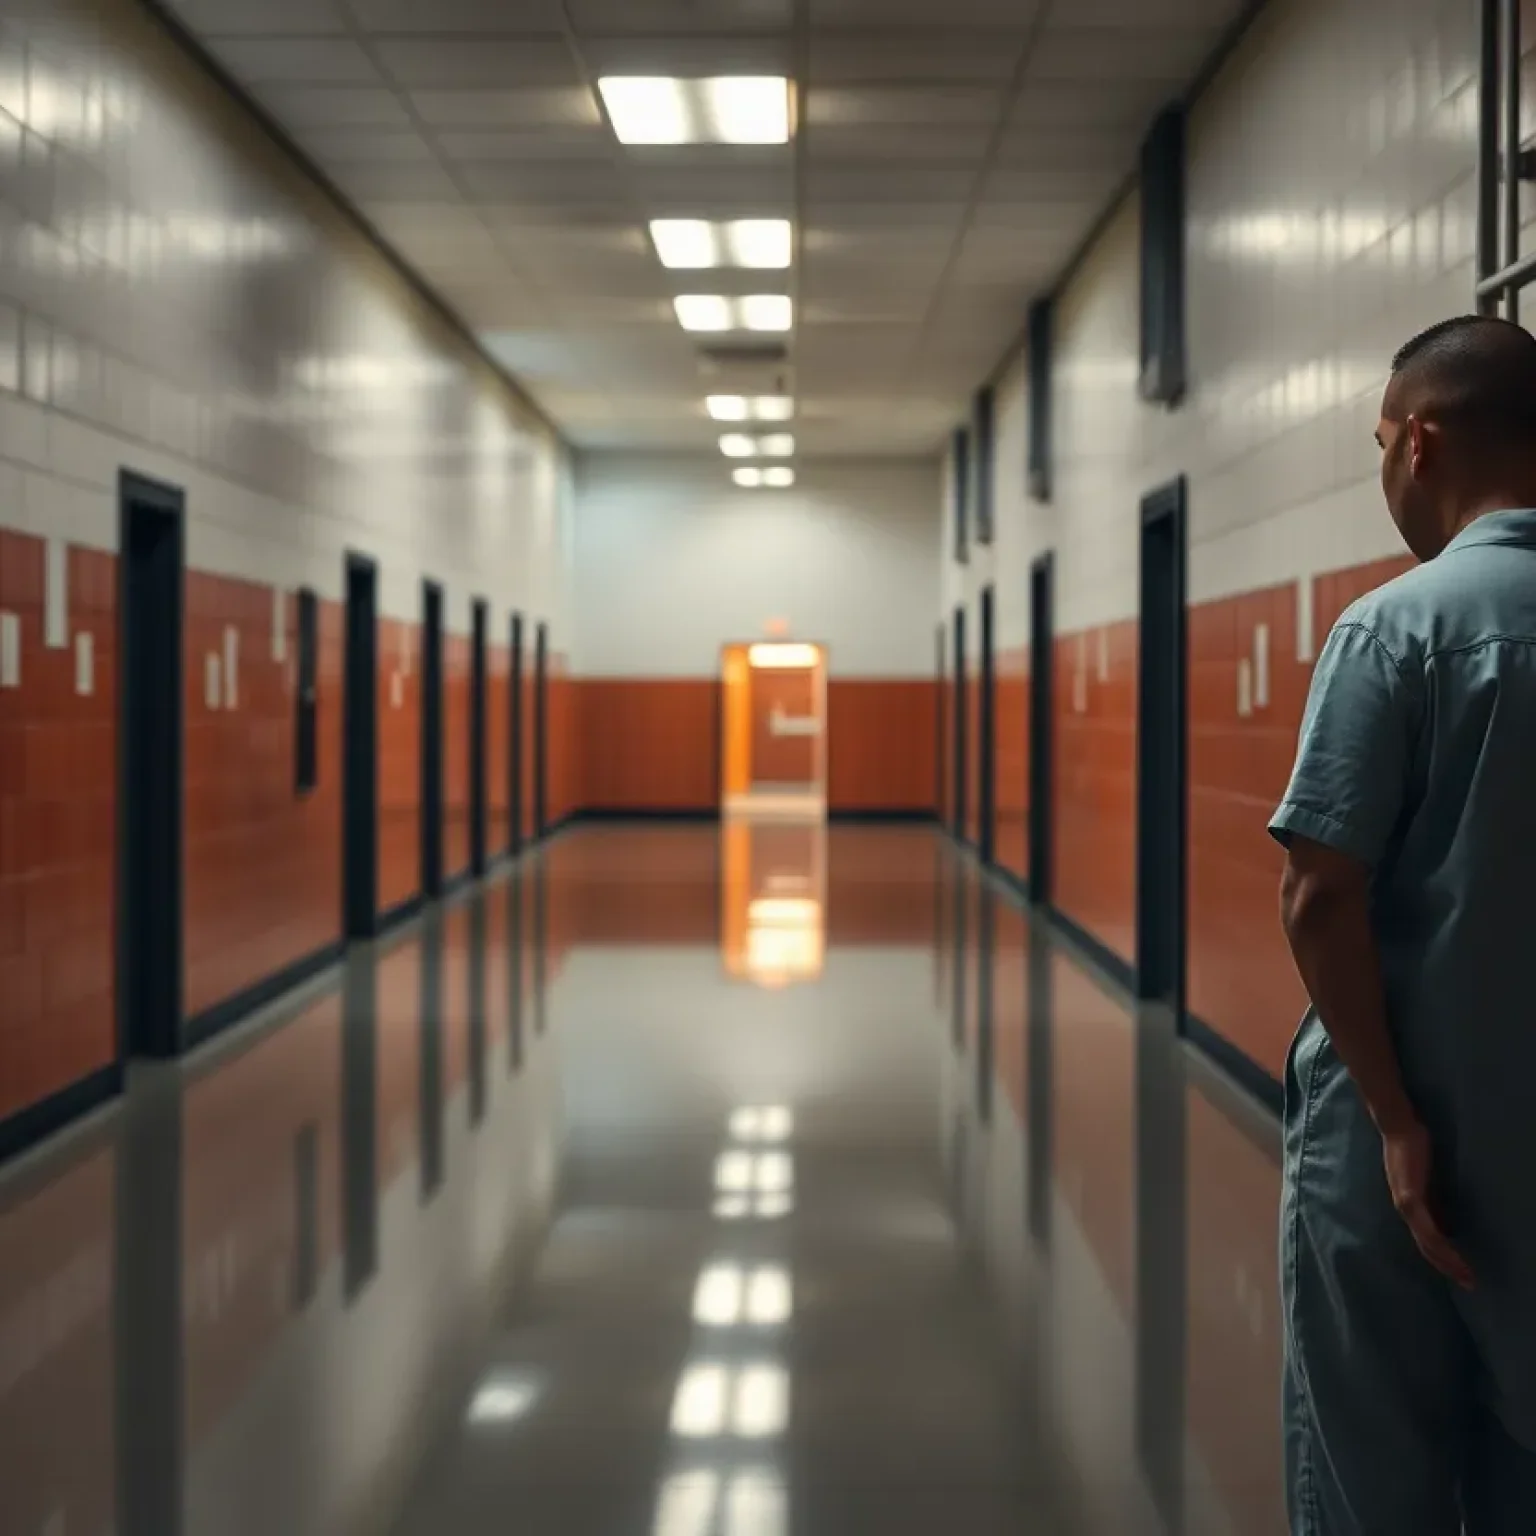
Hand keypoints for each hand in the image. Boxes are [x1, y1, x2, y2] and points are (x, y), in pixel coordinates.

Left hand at [1381, 1120, 1474, 1289]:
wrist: (1398, 1128)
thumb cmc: (1412, 1150)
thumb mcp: (1427, 1183)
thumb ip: (1434, 1204)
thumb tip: (1448, 1227)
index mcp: (1410, 1208)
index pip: (1426, 1242)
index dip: (1444, 1259)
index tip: (1464, 1274)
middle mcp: (1405, 1211)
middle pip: (1426, 1248)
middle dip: (1448, 1267)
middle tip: (1470, 1284)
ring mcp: (1405, 1205)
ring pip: (1427, 1243)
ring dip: (1447, 1260)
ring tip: (1466, 1274)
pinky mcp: (1408, 1197)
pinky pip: (1425, 1227)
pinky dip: (1439, 1242)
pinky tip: (1451, 1252)